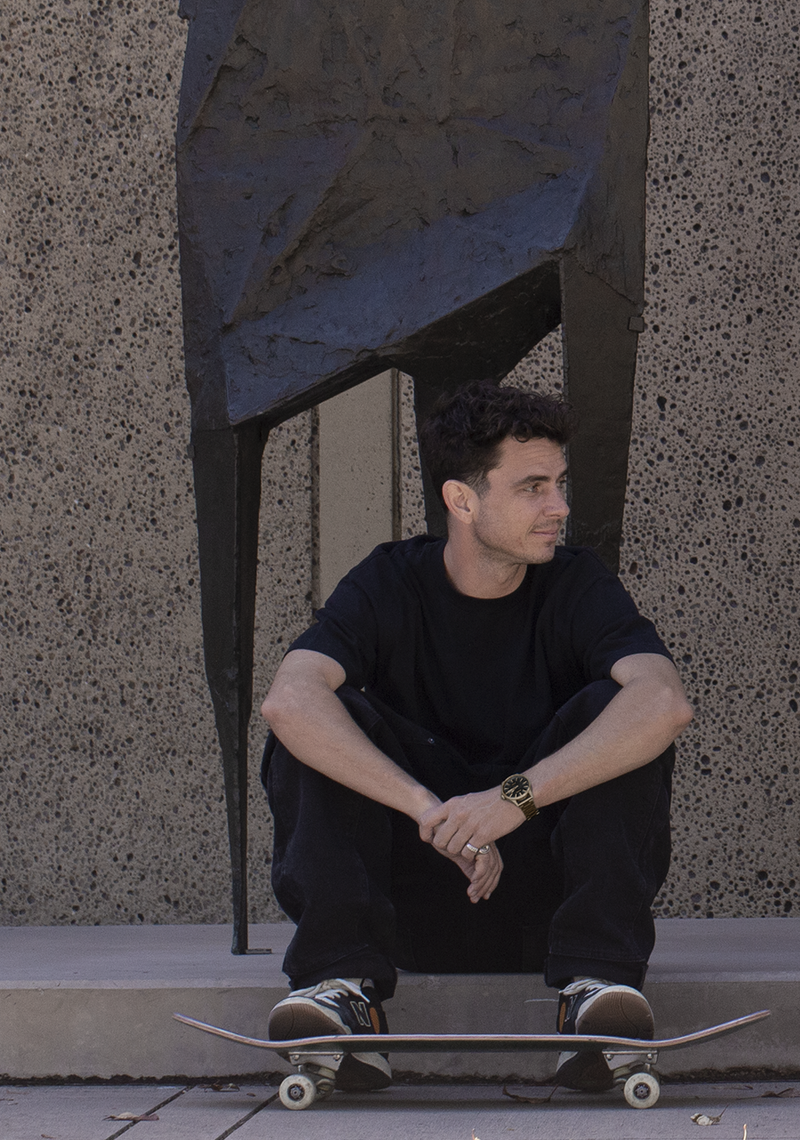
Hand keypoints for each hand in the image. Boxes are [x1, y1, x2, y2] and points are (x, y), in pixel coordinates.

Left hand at [417, 786, 525, 902]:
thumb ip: (453, 810)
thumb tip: (439, 821)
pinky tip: (477, 848)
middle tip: (453, 845)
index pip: (427, 820)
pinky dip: (471, 854)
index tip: (429, 839)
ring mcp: (470, 825)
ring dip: (459, 851)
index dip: (425, 832)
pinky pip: (467, 853)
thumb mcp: (467, 800)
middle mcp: (458, 814)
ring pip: (453, 849)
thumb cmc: (489, 801)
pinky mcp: (483, 835)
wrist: (512, 799)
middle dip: (445, 846)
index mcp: (453, 804)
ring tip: (467, 846)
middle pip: (440, 840)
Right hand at [434, 839, 503, 902]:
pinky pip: (483, 861)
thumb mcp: (456, 851)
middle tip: (476, 898)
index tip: (484, 896)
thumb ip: (467, 863)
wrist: (433, 816)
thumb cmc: (443, 832)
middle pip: (495, 867)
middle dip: (487, 886)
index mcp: (484, 842)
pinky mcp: (476, 838)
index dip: (490, 882)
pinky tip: (473, 882)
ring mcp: (483, 839)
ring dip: (482, 884)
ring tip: (472, 894)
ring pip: (489, 867)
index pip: (495, 866)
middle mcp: (487, 840)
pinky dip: (480, 874)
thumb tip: (475, 880)